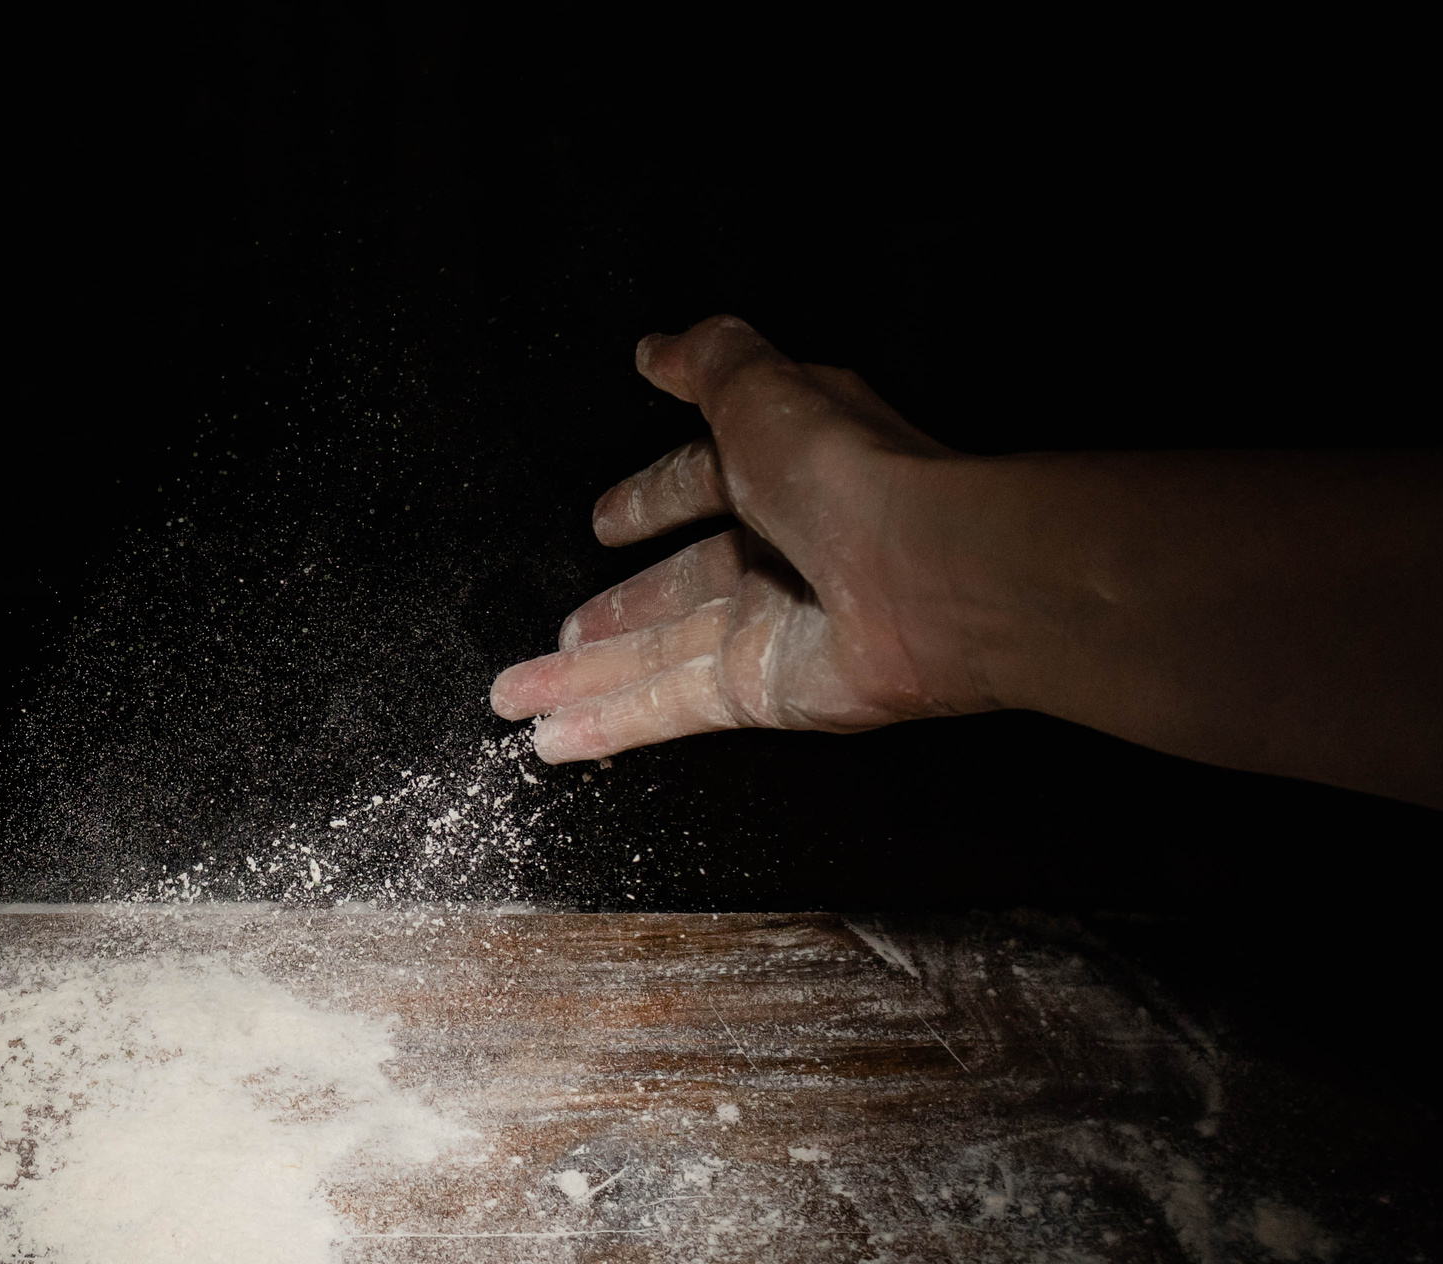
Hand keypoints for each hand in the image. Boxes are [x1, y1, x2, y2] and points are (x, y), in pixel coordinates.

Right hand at [492, 315, 987, 763]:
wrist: (924, 573)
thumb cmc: (850, 471)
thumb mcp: (761, 386)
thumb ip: (705, 362)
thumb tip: (656, 346)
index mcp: (780, 469)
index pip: (701, 485)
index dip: (651, 499)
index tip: (604, 521)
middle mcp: (777, 550)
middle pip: (675, 587)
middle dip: (614, 611)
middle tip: (562, 631)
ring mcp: (769, 625)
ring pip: (657, 655)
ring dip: (586, 677)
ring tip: (518, 695)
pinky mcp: (762, 690)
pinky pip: (671, 707)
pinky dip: (611, 723)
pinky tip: (554, 738)